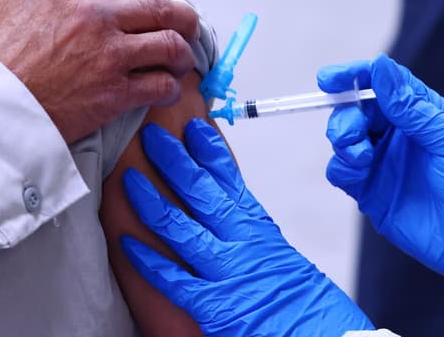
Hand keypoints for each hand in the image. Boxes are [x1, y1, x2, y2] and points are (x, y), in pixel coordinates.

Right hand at [0, 0, 198, 142]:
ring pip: (170, 45)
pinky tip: (165, 89)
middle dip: (180, 16)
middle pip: (160, 6)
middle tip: (183, 25)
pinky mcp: (114, 94)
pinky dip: (170, 87)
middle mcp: (97, 16)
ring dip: (181, 52)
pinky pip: (160, 85)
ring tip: (180, 59)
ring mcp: (110, 55)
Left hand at [121, 120, 372, 336]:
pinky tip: (127, 244)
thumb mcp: (289, 267)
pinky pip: (174, 279)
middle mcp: (244, 245)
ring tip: (130, 179)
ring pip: (181, 227)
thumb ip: (258, 248)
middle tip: (152, 137)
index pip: (231, 182)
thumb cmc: (315, 313)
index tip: (193, 129)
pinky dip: (149, 261)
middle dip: (174, 161)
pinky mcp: (216, 308)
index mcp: (262, 233)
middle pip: (203, 193)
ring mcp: (228, 274)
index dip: (209, 152)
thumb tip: (237, 232)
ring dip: (152, 201)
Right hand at [319, 54, 443, 288]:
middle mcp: (398, 135)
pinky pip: (341, 171)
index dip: (355, 76)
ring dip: (342, 137)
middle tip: (352, 130)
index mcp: (421, 114)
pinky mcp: (371, 193)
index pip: (383, 84)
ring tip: (360, 154)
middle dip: (345, 112)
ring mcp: (383, 163)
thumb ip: (413, 107)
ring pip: (344, 137)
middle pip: (356, 109)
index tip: (331, 78)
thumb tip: (380, 66)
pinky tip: (357, 170)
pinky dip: (340, 166)